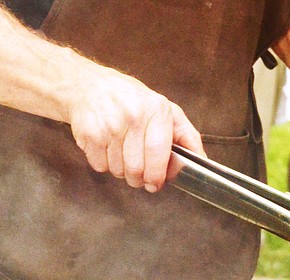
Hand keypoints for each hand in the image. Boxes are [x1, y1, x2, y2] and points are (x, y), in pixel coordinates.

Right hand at [66, 70, 203, 192]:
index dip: (157, 174)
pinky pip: (101, 166)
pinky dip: (105, 164)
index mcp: (156, 109)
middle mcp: (133, 116)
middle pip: (137, 168)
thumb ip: (186, 135)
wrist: (89, 86)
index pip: (158, 151)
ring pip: (119, 170)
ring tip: (122, 153)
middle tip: (140, 175)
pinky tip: (107, 148)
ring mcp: (109, 125)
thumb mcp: (164, 109)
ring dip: (122, 171)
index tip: (156, 184)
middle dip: (139, 179)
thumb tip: (200, 159)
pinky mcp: (90, 134)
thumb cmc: (131, 100)